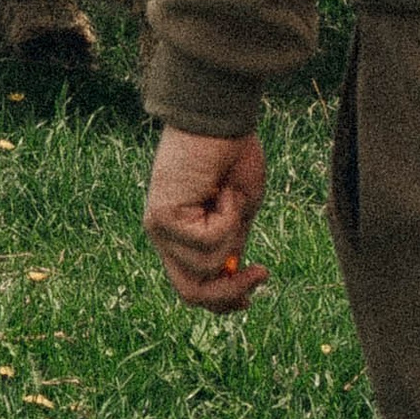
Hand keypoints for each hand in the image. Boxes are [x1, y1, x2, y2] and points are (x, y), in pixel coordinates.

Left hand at [144, 123, 268, 312]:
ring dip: (232, 235)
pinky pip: (206, 244)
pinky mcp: (162, 217)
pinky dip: (227, 219)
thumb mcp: (239, 212)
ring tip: (230, 197)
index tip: (251, 298)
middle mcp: (163, 234)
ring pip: (204, 268)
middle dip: (228, 293)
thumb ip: (230, 247)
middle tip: (261, 274)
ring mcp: (159, 227)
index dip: (222, 301)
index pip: (192, 286)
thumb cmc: (231, 154)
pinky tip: (221, 190)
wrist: (220, 117)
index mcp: (179, 234)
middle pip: (190, 293)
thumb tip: (235, 287)